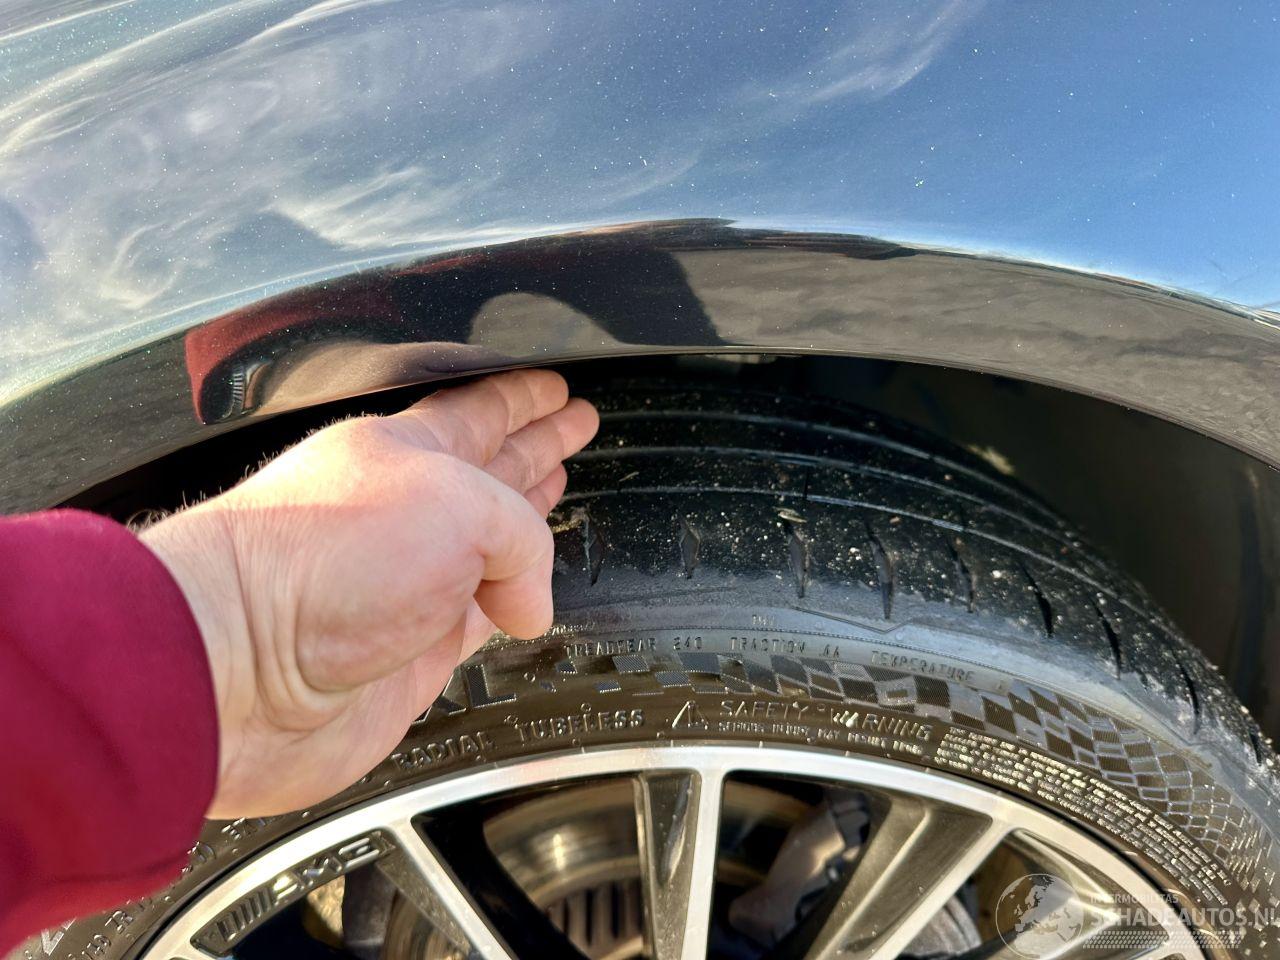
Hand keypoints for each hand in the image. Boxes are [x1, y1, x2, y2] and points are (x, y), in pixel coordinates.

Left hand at [142, 370, 597, 817]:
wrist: (236, 669)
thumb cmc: (313, 563)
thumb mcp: (455, 508)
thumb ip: (520, 539)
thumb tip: (527, 604)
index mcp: (406, 451)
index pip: (481, 411)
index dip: (523, 398)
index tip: (555, 387)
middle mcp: (405, 514)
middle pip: (487, 468)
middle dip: (532, 445)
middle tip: (573, 426)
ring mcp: (405, 584)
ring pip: (487, 546)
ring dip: (526, 522)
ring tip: (555, 491)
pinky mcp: (407, 651)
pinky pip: (480, 619)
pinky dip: (511, 608)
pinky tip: (525, 599)